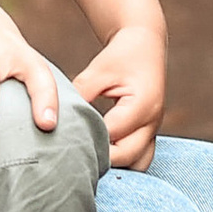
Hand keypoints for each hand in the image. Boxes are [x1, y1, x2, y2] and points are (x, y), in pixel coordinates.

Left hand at [73, 22, 164, 170]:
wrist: (146, 45)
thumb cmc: (122, 55)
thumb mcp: (98, 70)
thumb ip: (81, 94)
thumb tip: (58, 118)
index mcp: (142, 105)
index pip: (111, 135)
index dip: (88, 142)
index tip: (64, 146)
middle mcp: (152, 122)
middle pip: (127, 157)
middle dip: (101, 160)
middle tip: (71, 158)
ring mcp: (154, 129)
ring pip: (138, 164)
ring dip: (116, 166)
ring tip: (89, 159)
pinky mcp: (150, 132)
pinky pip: (140, 157)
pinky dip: (123, 161)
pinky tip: (101, 157)